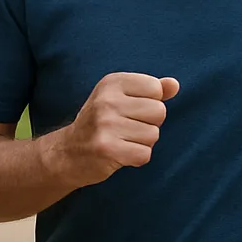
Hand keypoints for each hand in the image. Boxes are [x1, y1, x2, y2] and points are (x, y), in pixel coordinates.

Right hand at [47, 72, 179, 187]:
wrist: (67, 152)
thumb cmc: (100, 124)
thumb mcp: (120, 99)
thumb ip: (150, 91)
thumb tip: (174, 85)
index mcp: (111, 83)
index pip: (156, 89)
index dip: (149, 104)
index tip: (128, 111)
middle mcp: (107, 100)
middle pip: (159, 112)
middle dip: (148, 125)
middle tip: (125, 129)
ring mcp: (105, 125)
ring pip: (153, 135)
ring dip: (141, 143)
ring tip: (120, 141)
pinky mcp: (107, 148)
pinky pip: (144, 154)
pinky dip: (136, 158)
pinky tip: (119, 154)